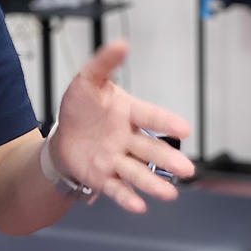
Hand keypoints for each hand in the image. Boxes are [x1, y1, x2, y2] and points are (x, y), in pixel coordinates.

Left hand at [49, 40, 196, 213]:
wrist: (63, 136)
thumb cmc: (81, 108)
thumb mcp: (88, 80)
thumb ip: (104, 63)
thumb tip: (121, 43)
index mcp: (128, 113)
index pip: (151, 116)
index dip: (167, 122)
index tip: (185, 129)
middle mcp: (127, 138)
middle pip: (150, 149)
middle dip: (168, 159)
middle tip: (187, 169)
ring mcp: (117, 159)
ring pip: (138, 172)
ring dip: (153, 184)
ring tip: (168, 194)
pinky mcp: (104, 177)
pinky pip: (117, 188)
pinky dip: (127, 197)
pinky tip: (139, 206)